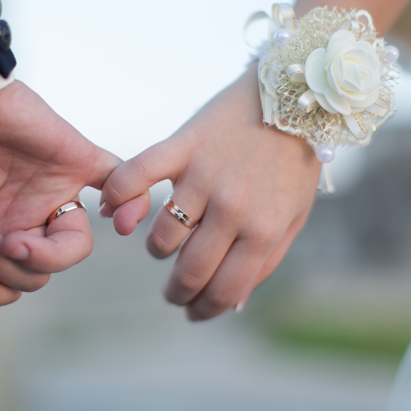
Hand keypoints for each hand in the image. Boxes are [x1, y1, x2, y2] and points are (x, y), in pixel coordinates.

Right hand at [0, 80, 119, 331]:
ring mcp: (55, 191)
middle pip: (40, 272)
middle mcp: (28, 217)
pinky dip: (130, 200)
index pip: (8, 283)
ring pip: (77, 247)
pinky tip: (116, 218)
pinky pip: (118, 181)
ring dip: (44, 257)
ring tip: (9, 240)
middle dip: (2, 265)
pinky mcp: (76, 160)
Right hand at [99, 68, 321, 320]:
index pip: (224, 290)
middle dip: (177, 293)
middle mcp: (232, 208)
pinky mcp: (181, 146)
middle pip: (189, 272)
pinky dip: (119, 196)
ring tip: (167, 245)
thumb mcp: (294, 218)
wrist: (292, 98)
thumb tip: (231, 304)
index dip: (204, 310)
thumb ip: (266, 262)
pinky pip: (136, 176)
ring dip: (159, 250)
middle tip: (174, 293)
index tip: (193, 312)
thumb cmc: (292, 164)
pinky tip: (117, 212)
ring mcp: (203, 176)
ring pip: (160, 237)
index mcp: (264, 229)